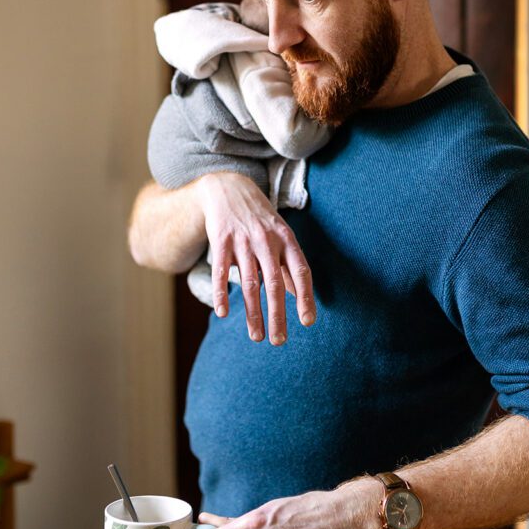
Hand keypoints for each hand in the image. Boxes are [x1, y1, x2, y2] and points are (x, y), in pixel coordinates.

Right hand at [196, 172, 315, 344]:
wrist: (228, 187)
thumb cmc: (259, 217)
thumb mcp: (280, 235)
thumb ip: (288, 264)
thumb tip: (298, 295)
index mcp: (286, 240)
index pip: (301, 272)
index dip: (305, 297)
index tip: (307, 322)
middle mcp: (267, 240)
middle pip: (275, 284)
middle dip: (278, 315)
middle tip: (279, 341)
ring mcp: (243, 241)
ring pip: (249, 283)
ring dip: (254, 312)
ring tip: (257, 336)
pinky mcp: (220, 240)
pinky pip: (221, 271)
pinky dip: (221, 293)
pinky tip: (224, 313)